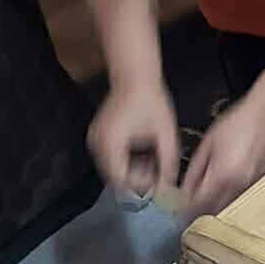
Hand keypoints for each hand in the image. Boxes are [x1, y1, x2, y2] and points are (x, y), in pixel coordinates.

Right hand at [88, 79, 179, 196]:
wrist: (136, 78)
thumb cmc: (151, 102)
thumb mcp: (166, 134)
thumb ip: (168, 161)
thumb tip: (169, 183)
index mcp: (111, 143)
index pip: (120, 179)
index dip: (138, 185)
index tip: (155, 182)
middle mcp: (97, 143)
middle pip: (114, 176)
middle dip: (136, 178)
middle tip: (155, 171)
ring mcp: (95, 140)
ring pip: (112, 168)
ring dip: (131, 169)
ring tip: (151, 158)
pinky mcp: (97, 136)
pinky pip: (110, 158)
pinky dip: (125, 160)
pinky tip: (141, 151)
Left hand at [181, 96, 264, 216]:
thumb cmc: (240, 122)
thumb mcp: (208, 142)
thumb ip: (195, 168)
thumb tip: (185, 187)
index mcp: (222, 175)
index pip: (199, 204)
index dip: (186, 207)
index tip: (179, 206)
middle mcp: (238, 184)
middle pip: (214, 210)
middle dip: (200, 209)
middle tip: (189, 203)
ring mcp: (252, 184)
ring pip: (229, 205)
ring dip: (216, 203)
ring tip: (207, 192)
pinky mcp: (261, 181)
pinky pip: (242, 195)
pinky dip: (231, 195)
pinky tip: (226, 183)